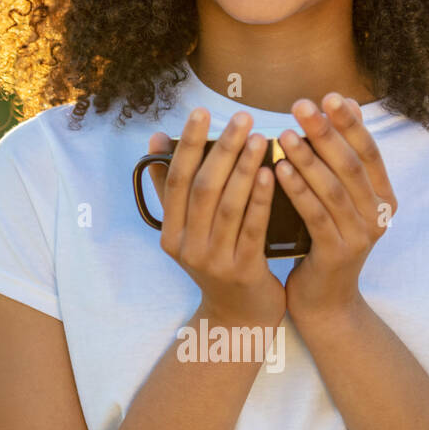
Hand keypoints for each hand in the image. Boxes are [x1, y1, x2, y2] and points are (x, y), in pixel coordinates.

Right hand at [147, 107, 285, 328]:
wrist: (241, 317)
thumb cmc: (219, 261)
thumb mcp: (190, 228)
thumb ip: (172, 187)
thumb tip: (157, 139)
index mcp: (170, 232)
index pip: (175, 180)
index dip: (186, 144)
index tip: (200, 112)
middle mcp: (186, 246)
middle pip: (202, 188)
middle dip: (222, 149)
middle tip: (241, 117)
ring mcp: (213, 260)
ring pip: (227, 206)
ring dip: (244, 168)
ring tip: (260, 138)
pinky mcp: (242, 271)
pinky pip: (252, 228)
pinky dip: (261, 199)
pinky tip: (271, 174)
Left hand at [275, 93, 397, 326]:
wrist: (324, 300)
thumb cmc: (323, 240)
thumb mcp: (337, 200)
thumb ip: (338, 162)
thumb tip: (337, 110)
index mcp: (382, 196)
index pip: (369, 150)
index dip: (351, 122)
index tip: (330, 95)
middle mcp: (378, 214)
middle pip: (352, 164)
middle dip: (327, 132)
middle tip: (302, 104)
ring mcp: (361, 235)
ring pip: (334, 188)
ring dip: (308, 158)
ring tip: (284, 133)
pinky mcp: (338, 254)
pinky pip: (316, 215)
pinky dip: (298, 190)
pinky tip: (278, 170)